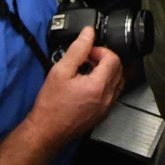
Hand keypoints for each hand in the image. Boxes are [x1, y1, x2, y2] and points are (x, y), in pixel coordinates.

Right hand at [24, 28, 122, 148]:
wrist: (46, 131)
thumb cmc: (51, 105)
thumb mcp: (61, 71)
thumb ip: (77, 49)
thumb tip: (88, 33)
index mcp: (99, 85)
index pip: (113, 58)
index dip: (100, 50)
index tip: (87, 53)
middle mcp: (107, 97)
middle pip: (118, 69)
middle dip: (104, 60)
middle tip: (86, 60)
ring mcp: (107, 107)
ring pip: (117, 81)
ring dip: (106, 72)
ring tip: (86, 72)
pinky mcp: (103, 114)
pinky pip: (112, 94)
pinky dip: (105, 85)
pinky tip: (87, 85)